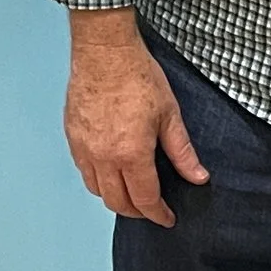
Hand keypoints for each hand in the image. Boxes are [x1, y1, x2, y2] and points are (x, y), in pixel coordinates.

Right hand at [64, 10, 209, 224]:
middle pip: (117, 202)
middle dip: (136, 212)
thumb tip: (198, 177)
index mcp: (131, 154)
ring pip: (96, 190)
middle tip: (151, 209)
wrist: (105, 52)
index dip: (158, 214)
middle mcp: (103, 157)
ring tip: (131, 193)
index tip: (167, 218)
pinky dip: (98, 180)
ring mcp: (84, 148)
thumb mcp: (169, 115)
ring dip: (115, 198)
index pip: (144, 199)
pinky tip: (110, 172)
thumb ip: (182, 152)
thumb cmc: (138, 77)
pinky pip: (83, 170)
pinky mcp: (72, 136)